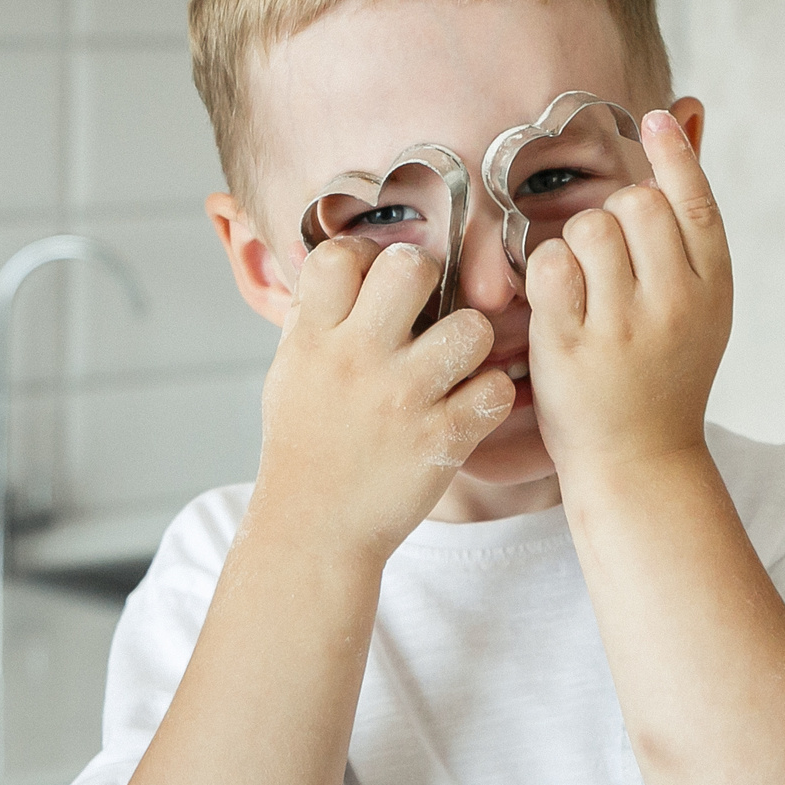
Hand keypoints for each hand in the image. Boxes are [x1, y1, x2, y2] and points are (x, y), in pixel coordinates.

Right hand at [247, 237, 512, 564]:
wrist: (314, 529)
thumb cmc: (305, 446)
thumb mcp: (291, 372)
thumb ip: (314, 317)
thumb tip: (338, 263)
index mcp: (315, 339)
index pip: (342, 256)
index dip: (366, 257)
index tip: (374, 281)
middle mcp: (358, 360)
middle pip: (411, 268)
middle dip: (428, 278)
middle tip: (427, 308)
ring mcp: (403, 399)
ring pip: (471, 326)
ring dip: (471, 340)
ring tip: (456, 361)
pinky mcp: (442, 440)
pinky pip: (494, 389)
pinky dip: (489, 396)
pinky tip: (470, 405)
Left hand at [524, 110, 730, 480]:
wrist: (641, 460)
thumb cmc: (666, 368)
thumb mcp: (700, 296)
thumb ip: (690, 210)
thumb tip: (688, 110)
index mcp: (714, 287)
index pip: (697, 201)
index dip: (675, 154)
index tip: (652, 121)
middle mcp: (676, 302)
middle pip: (633, 204)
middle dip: (611, 215)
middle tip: (610, 261)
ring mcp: (625, 325)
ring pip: (587, 229)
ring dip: (576, 246)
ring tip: (586, 288)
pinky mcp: (574, 346)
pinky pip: (549, 267)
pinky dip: (545, 276)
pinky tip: (557, 304)